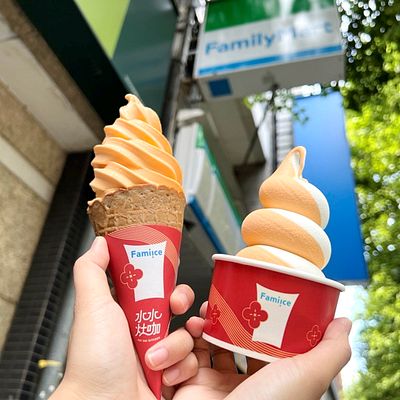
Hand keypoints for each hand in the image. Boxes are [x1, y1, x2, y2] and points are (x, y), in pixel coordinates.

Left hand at [51, 236, 197, 399]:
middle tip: (173, 308)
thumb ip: (92, 271)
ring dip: (174, 344)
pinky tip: (163, 374)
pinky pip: (191, 359)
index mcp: (125, 311)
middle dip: (180, 302)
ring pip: (186, 332)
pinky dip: (180, 365)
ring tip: (153, 357)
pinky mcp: (169, 372)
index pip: (152, 283)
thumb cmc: (93, 362)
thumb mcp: (91, 307)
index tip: (170, 274)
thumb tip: (100, 243)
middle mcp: (142, 329)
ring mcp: (157, 352)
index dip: (165, 276)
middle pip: (175, 304)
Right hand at [173, 303, 351, 399]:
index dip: (244, 315)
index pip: (255, 336)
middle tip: (207, 309)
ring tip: (193, 327)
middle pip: (222, 336)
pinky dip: (175, 353)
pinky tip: (179, 358)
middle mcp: (239, 380)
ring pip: (196, 344)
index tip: (234, 297)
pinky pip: (177, 361)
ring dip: (190, 332)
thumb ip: (330, 351)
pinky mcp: (187, 389)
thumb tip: (344, 321)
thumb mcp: (306, 376)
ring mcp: (211, 385)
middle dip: (211, 318)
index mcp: (266, 376)